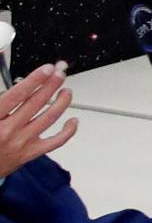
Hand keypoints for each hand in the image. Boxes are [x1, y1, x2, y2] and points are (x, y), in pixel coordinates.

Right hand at [0, 63, 74, 178]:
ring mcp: (21, 143)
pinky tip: (73, 120)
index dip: (35, 79)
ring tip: (66, 90)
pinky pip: (56, 142)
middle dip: (52, 84)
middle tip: (60, 72)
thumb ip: (1, 96)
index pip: (18, 94)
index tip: (47, 69)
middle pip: (37, 102)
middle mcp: (8, 131)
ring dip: (62, 101)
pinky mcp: (30, 154)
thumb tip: (17, 77)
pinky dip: (68, 130)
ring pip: (50, 117)